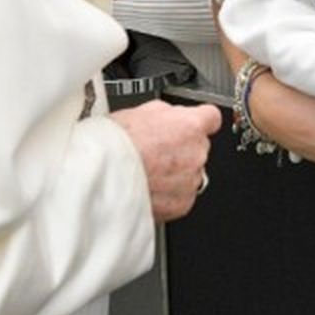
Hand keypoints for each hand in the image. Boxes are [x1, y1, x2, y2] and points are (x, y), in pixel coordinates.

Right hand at [111, 100, 221, 222]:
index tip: (191, 125)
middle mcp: (196, 153)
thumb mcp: (140, 111)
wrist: (103, 177)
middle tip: (156, 153)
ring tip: (147, 172)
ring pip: (190, 174)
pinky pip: (181, 196)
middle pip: (198, 148)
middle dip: (181, 150)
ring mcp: (191, 180)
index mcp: (190, 126)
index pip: (211, 118)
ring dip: (175, 174)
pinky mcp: (182, 204)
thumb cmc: (115, 144)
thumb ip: (166, 113)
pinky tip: (147, 187)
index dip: (199, 122)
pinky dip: (168, 194)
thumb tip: (171, 116)